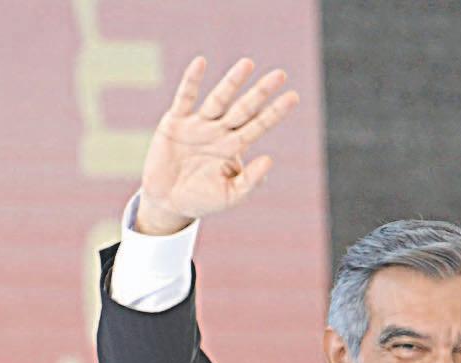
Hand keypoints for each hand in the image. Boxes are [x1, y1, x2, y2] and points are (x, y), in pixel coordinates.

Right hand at [135, 56, 299, 234]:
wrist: (166, 202)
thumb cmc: (200, 199)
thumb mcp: (229, 196)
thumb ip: (249, 181)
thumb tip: (270, 160)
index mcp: (233, 147)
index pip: (258, 126)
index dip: (275, 113)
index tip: (293, 97)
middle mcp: (219, 131)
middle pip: (243, 109)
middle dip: (261, 93)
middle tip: (281, 75)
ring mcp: (198, 124)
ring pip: (218, 100)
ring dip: (232, 83)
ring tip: (248, 64)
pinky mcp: (175, 122)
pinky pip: (185, 98)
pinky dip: (191, 81)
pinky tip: (200, 62)